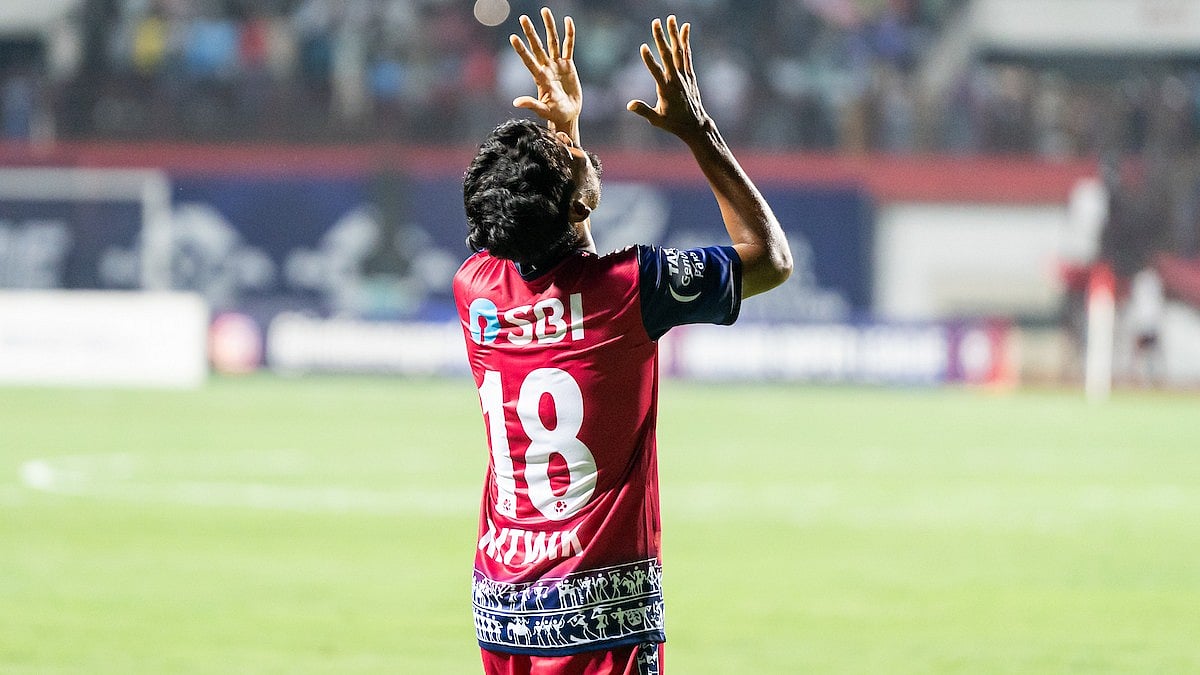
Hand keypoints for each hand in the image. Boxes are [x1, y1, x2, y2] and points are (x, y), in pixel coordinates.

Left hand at [510, 8, 581, 139]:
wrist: (567, 115)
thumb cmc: (555, 114)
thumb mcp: (543, 110)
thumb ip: (531, 104)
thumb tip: (516, 103)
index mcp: (540, 78)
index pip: (529, 60)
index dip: (521, 50)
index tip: (513, 37)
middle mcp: (546, 68)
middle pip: (537, 46)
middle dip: (531, 32)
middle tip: (523, 18)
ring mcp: (557, 65)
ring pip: (552, 41)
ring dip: (549, 26)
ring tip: (544, 10)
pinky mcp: (568, 65)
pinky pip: (568, 46)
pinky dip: (569, 34)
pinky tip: (567, 21)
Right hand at [626, 16, 710, 142]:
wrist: (695, 124)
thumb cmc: (673, 123)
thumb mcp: (657, 120)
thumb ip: (643, 111)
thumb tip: (629, 105)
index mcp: (666, 90)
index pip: (656, 72)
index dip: (649, 60)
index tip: (643, 46)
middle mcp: (676, 79)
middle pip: (668, 55)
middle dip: (661, 38)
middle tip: (655, 22)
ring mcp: (684, 75)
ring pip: (679, 51)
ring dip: (674, 34)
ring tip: (670, 18)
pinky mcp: (689, 74)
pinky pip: (687, 54)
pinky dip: (686, 41)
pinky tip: (685, 27)